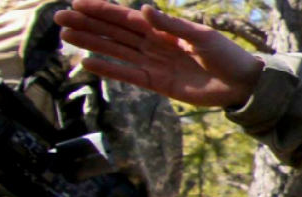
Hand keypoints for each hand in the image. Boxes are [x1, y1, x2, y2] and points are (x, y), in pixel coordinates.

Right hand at [55, 0, 262, 106]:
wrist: (242, 83)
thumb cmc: (227, 55)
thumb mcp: (201, 36)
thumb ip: (170, 24)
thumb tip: (142, 9)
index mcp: (164, 28)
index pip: (126, 18)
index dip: (102, 10)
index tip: (76, 3)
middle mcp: (154, 44)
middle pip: (114, 33)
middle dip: (88, 24)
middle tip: (59, 19)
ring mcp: (154, 64)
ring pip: (116, 51)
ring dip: (92, 43)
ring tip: (66, 36)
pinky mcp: (158, 84)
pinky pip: (128, 75)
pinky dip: (108, 70)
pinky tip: (87, 63)